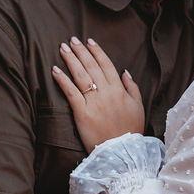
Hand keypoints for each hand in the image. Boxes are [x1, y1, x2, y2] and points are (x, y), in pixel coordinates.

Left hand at [51, 36, 145, 151]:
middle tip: (72, 40)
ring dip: (71, 59)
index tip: (89, 41)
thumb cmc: (130, 131)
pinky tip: (55, 70)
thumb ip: (132, 88)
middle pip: (91, 67)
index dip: (97, 52)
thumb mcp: (138, 107)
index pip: (106, 65)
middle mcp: (106, 93)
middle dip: (81, 51)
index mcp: (119, 90)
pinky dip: (62, 80)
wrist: (122, 153)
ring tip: (62, 48)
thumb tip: (124, 72)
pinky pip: (71, 92)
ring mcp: (94, 102)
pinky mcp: (82, 113)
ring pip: (80, 75)